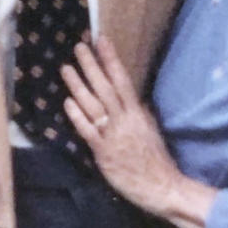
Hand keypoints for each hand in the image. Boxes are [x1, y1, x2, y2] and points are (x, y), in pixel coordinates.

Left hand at [61, 36, 215, 227]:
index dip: (111, 59)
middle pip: (104, 87)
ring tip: (66, 68)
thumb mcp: (150, 128)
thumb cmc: (157, 159)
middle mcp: (124, 119)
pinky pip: (88, 130)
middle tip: (79, 46)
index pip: (122, 79)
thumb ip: (139, 112)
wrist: (161, 186)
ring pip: (93, 105)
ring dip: (78, 85)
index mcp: (137, 112)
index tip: (102, 41)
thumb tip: (132, 98)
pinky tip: (67, 102)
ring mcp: (112, 135)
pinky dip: (77, 116)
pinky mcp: (103, 152)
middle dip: (91, 65)